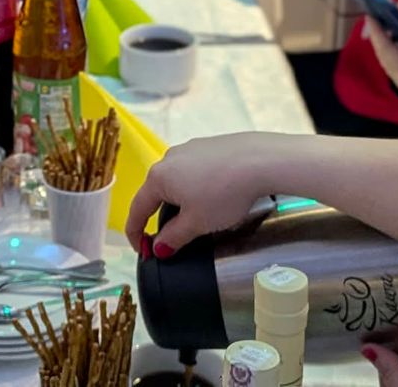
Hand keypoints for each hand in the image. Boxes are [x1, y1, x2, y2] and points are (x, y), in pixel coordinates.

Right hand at [124, 132, 280, 254]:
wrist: (261, 161)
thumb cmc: (226, 191)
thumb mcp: (196, 224)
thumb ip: (173, 238)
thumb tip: (160, 247)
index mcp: (158, 177)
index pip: (137, 209)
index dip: (136, 233)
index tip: (142, 249)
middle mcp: (170, 159)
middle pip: (157, 194)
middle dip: (162, 218)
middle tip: (171, 240)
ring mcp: (190, 149)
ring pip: (177, 181)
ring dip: (181, 202)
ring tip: (199, 219)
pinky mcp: (209, 146)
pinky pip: (195, 171)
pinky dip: (198, 188)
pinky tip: (216, 198)